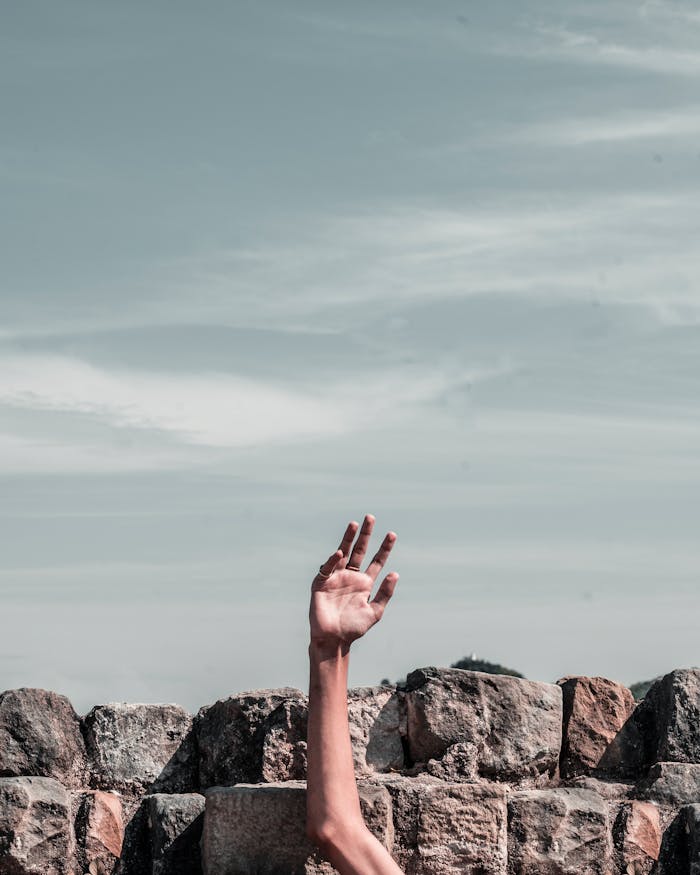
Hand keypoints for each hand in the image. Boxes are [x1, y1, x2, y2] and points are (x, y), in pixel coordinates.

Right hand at [309, 514, 398, 646]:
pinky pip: (328, 568)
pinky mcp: (322, 583)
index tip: (392, 534)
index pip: (376, 561)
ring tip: (355, 524)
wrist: (333, 640)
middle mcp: (351, 577)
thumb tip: (395, 573)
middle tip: (371, 517)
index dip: (384, 548)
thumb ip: (385, 593)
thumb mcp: (374, 611)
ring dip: (349, 538)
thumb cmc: (354, 628)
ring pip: (344, 553)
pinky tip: (340, 552)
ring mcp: (336, 578)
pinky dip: (332, 560)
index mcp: (365, 583)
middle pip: (360, 550)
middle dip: (366, 535)